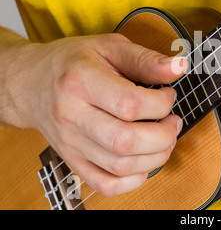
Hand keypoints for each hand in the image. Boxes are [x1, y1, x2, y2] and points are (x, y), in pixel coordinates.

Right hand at [4, 33, 186, 195]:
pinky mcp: (73, 160)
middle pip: (126, 141)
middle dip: (163, 135)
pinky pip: (106, 185)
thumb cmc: (73, 62)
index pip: (129, 103)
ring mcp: (71, 142)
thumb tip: (180, 67)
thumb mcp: (109, 47)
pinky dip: (134, 179)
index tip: (168, 95)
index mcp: (80, 80)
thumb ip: (146, 59)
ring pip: (120, 166)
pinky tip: (144, 160)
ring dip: (156, 156)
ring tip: (164, 138)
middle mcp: (72, 115)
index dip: (161, 103)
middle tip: (172, 121)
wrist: (30, 83)